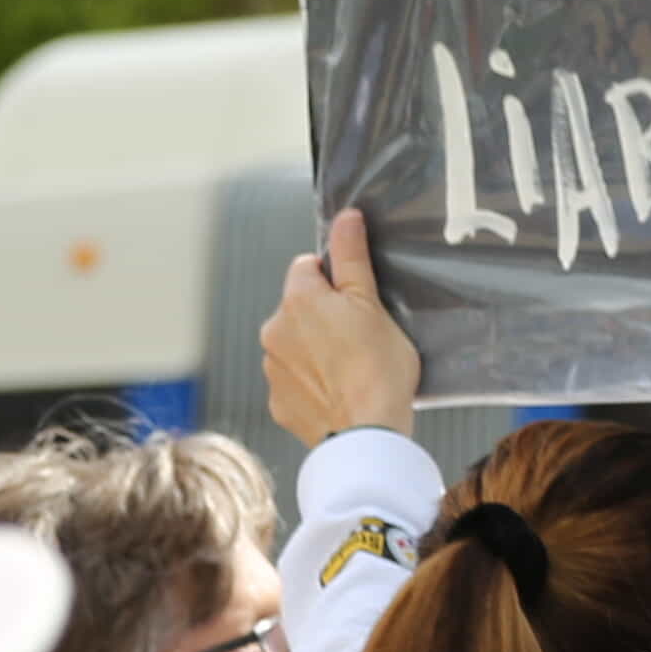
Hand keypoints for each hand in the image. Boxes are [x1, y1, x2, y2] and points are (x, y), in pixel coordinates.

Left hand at [263, 207, 419, 442]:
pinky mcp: (277, 403)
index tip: (357, 302)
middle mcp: (273, 330)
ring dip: (315, 350)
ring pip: (294, 345)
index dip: (336, 280)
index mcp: (297, 298)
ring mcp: (272, 369)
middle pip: (298, 307)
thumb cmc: (378, 368)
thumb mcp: (373, 303)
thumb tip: (345, 217)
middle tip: (360, 338)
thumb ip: (352, 257)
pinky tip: (338, 393)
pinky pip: (294, 382)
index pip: (308, 266)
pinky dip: (311, 384)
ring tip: (351, 370)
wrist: (368, 434)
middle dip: (323, 316)